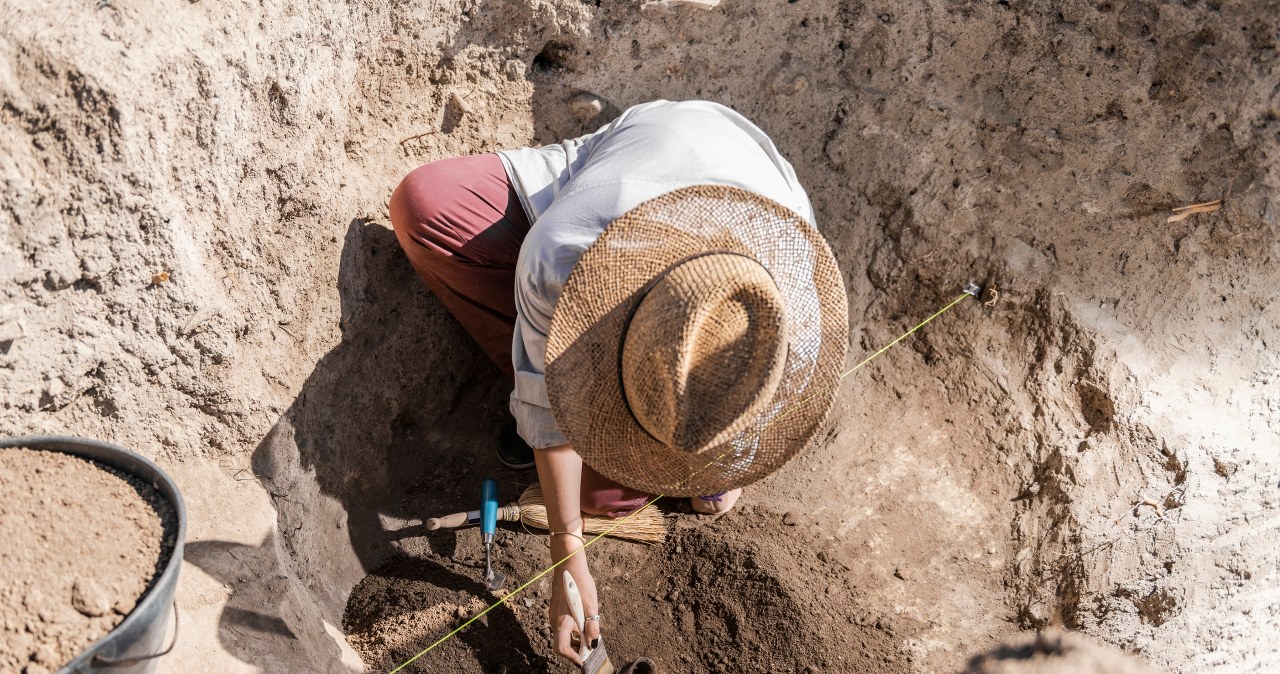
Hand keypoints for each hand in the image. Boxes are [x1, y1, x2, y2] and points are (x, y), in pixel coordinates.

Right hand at [547, 537, 600, 665]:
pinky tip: (584, 624)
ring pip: (563, 635)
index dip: (572, 658)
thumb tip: (593, 643)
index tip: (583, 661)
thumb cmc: (580, 583)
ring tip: (589, 637)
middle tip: (590, 650)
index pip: (561, 649)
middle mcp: (555, 620)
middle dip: (575, 650)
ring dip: (575, 640)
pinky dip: (572, 630)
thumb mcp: (591, 606)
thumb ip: (592, 626)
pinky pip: (563, 626)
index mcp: (562, 621)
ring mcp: (554, 615)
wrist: (568, 564)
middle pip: (562, 644)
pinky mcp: (556, 610)